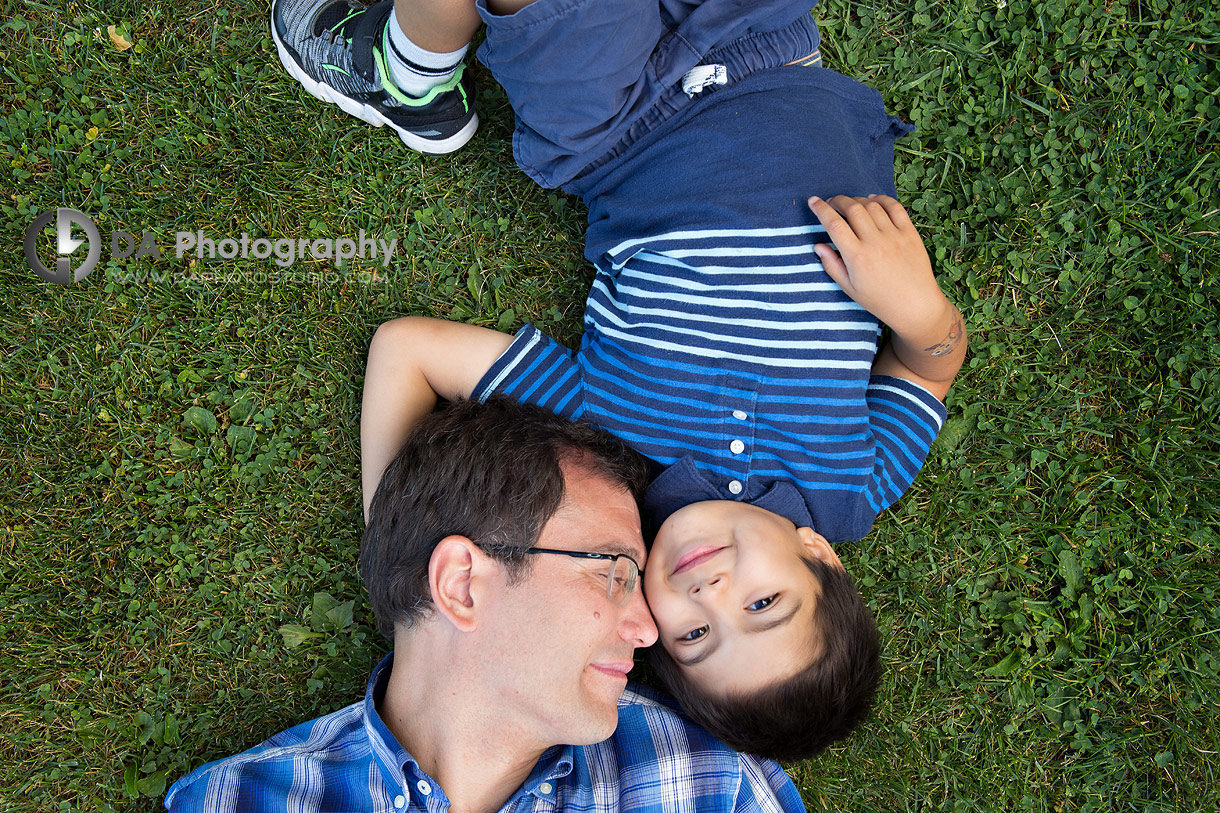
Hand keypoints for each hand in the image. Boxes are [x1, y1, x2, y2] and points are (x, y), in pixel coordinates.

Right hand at [807, 194, 948, 333]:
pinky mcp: (910, 233)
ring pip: (871, 206)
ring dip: (857, 200)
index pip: (834, 224)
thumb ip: (832, 265)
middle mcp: (875, 242)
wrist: (915, 305)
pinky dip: (881, 199)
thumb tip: (818, 246)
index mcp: (857, 257)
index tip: (813, 201)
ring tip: (850, 204)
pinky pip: (894, 207)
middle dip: (838, 201)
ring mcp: (894, 235)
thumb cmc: (879, 300)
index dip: (821, 209)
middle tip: (831, 202)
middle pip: (852, 209)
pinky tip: (873, 200)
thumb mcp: (849, 289)